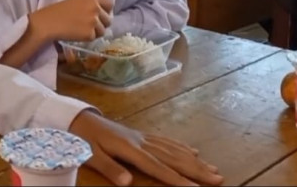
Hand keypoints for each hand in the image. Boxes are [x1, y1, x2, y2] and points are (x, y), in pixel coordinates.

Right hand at [28, 0, 111, 42]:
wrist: (48, 22)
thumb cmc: (59, 11)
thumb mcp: (78, 0)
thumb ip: (92, 3)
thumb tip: (105, 12)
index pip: (110, 4)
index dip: (105, 11)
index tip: (98, 15)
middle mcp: (96, 7)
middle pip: (108, 20)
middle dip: (100, 24)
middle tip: (87, 25)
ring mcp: (94, 21)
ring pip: (103, 30)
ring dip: (95, 32)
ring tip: (81, 29)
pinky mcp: (90, 33)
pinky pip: (94, 38)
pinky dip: (87, 38)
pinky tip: (77, 33)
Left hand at [69, 111, 223, 185]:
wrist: (78, 117)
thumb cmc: (83, 138)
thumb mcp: (91, 155)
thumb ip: (110, 169)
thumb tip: (128, 183)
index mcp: (130, 149)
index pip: (158, 167)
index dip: (177, 179)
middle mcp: (141, 142)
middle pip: (173, 158)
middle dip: (196, 169)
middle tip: (219, 178)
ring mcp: (143, 137)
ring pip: (173, 149)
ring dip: (194, 160)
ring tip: (213, 169)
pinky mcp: (141, 135)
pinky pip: (166, 141)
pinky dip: (181, 147)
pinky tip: (193, 151)